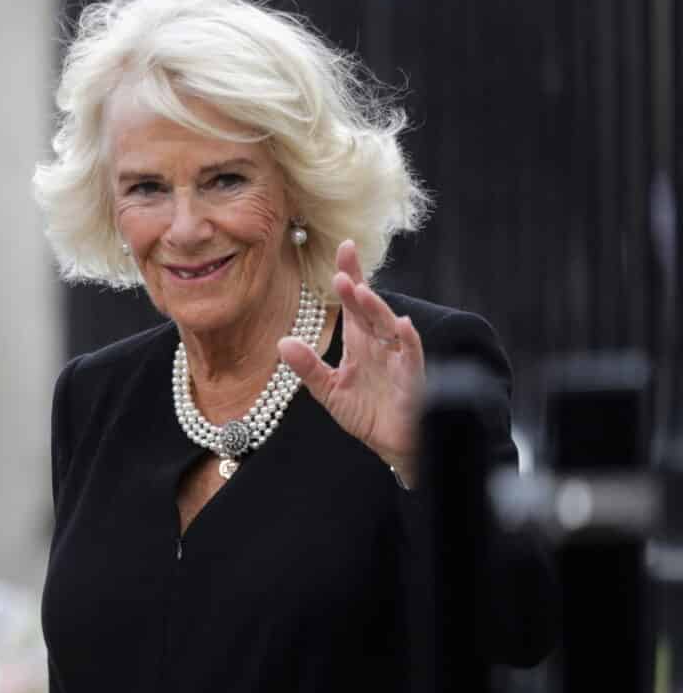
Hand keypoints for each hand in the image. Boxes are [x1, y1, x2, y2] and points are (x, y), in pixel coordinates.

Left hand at [277, 239, 424, 481]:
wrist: (393, 445)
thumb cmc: (366, 413)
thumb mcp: (328, 390)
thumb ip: (307, 367)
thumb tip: (282, 342)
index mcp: (360, 342)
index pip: (353, 302)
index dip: (349, 275)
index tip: (343, 247)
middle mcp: (379, 344)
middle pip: (368, 308)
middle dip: (357, 287)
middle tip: (340, 270)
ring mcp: (397, 358)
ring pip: (387, 325)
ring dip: (375, 308)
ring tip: (359, 291)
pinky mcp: (411, 377)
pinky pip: (410, 354)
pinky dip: (406, 339)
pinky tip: (400, 324)